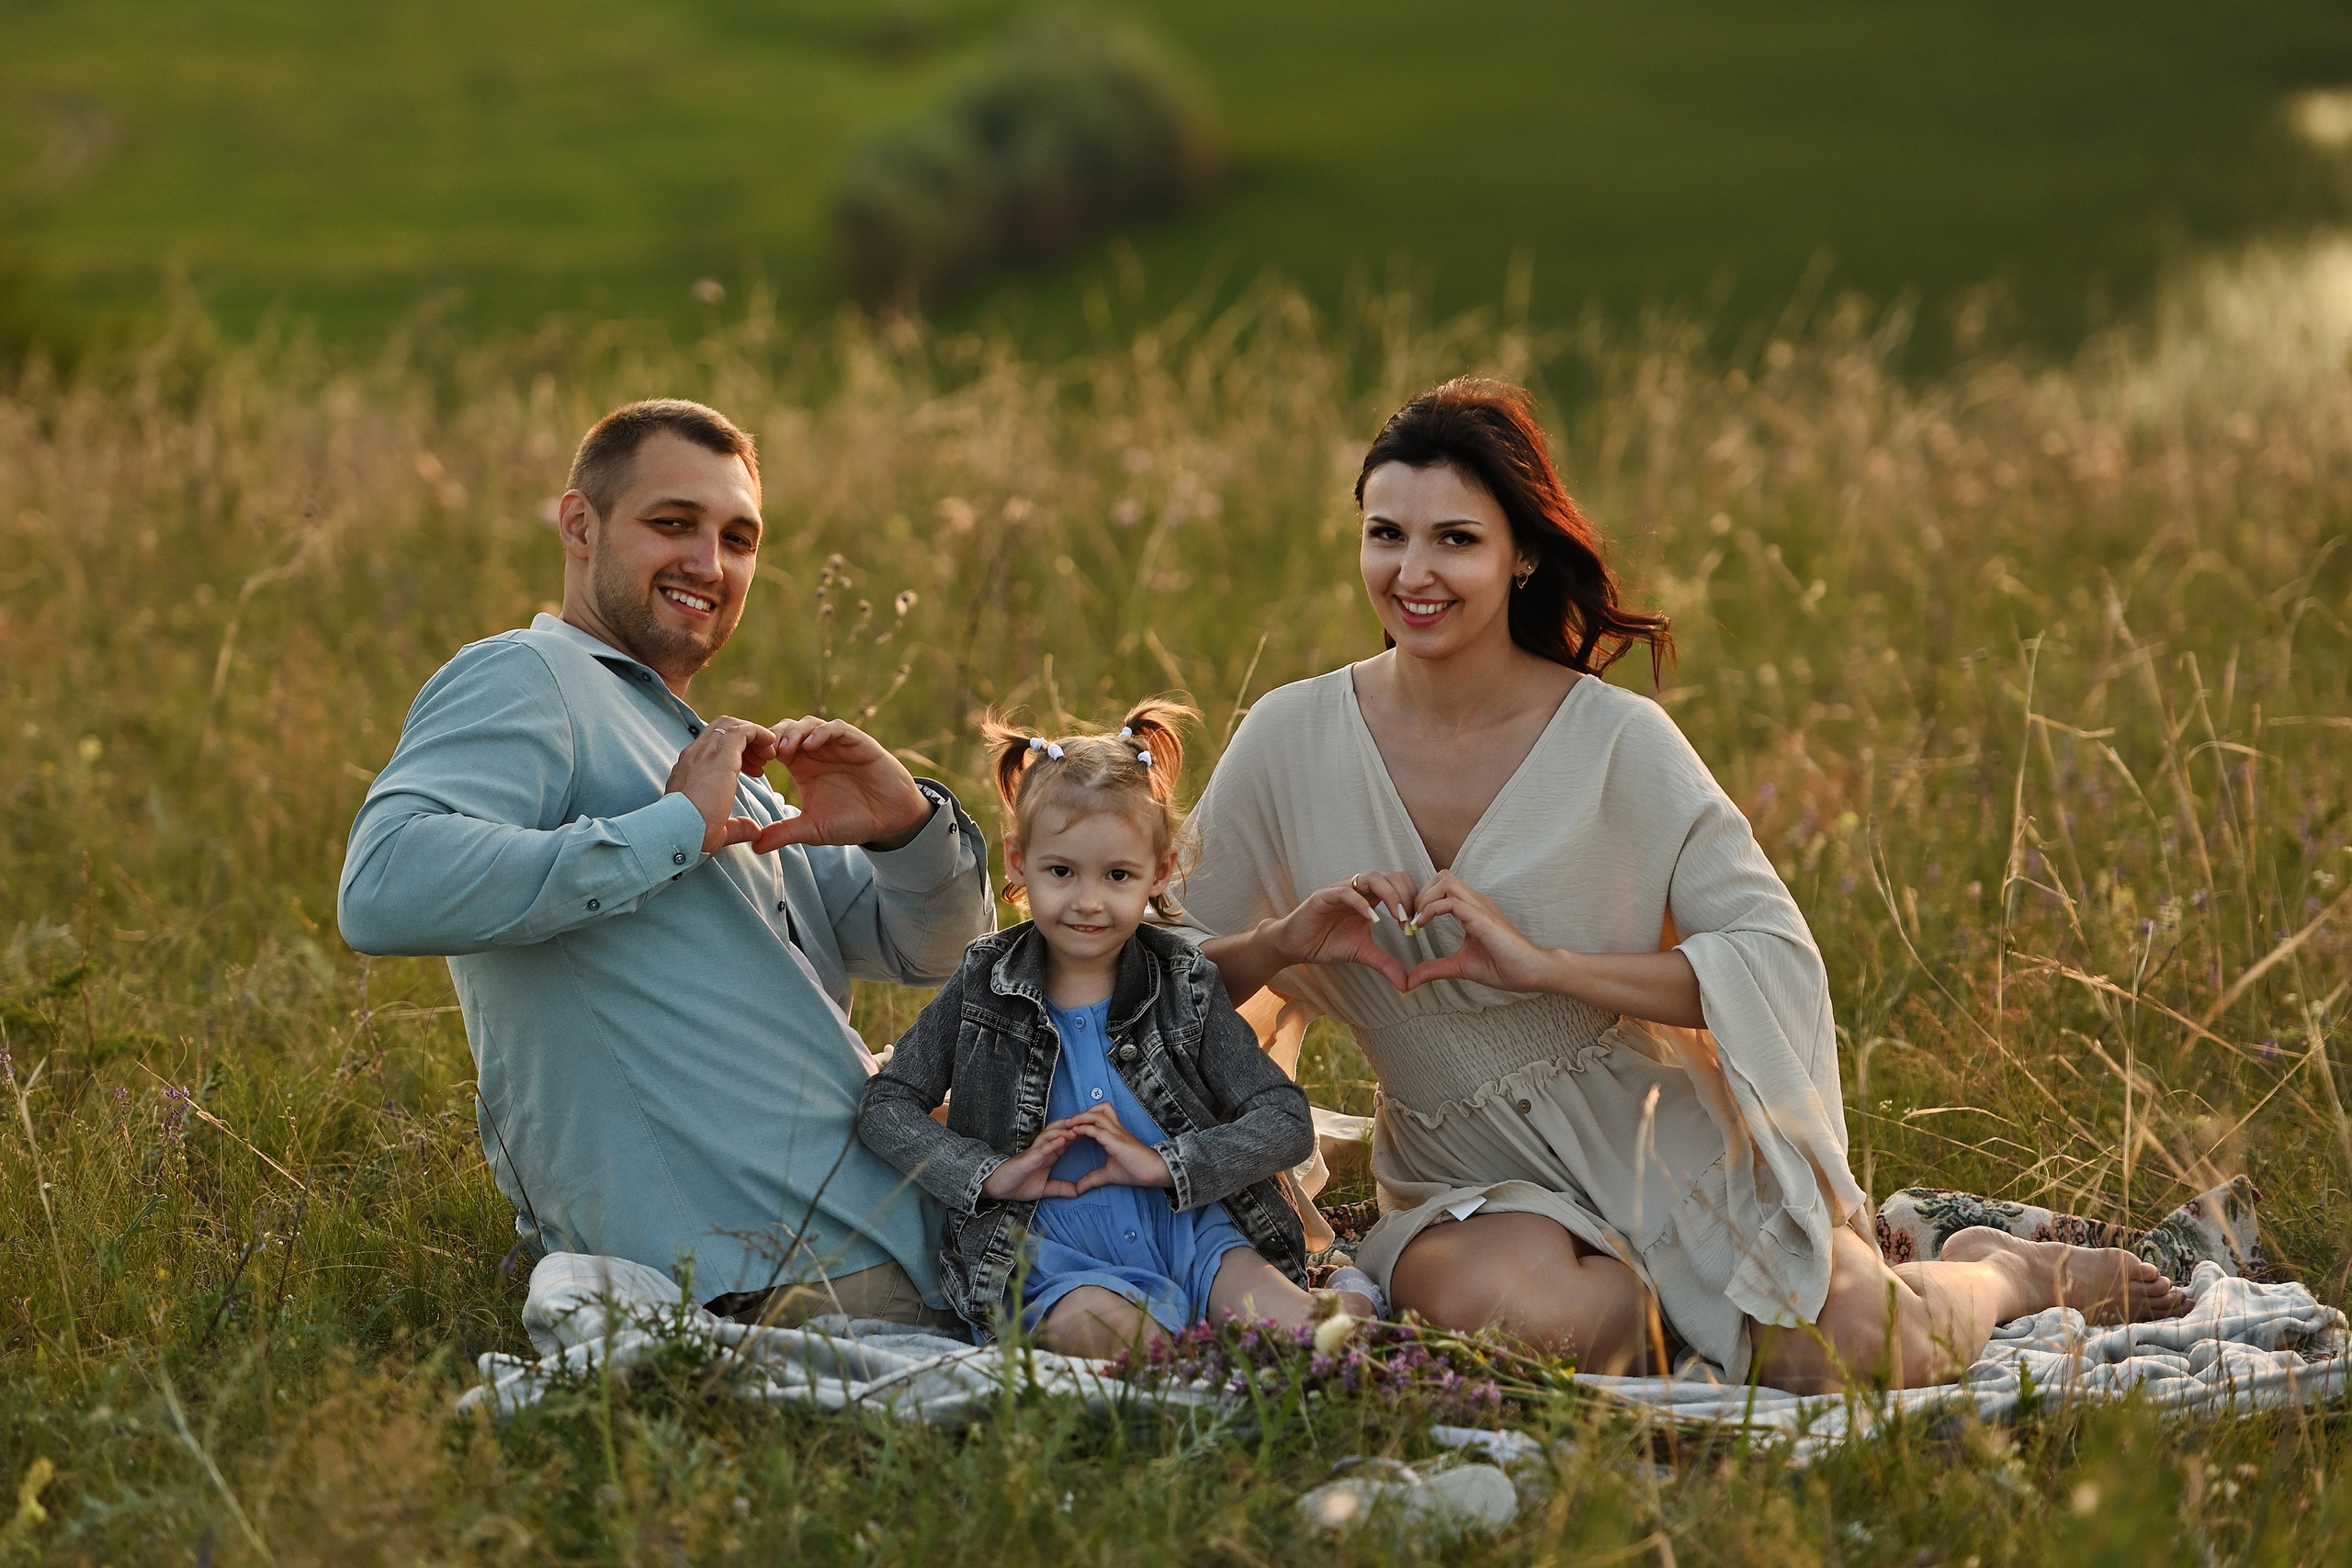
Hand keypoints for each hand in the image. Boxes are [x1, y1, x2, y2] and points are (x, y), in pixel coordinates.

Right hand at [665, 716, 782, 853]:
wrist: (677, 835)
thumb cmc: (692, 837)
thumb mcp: (717, 829)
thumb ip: (737, 826)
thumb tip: (754, 830)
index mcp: (688, 769)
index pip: (712, 743)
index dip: (736, 751)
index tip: (752, 770)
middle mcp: (694, 755)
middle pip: (721, 727)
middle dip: (745, 737)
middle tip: (762, 760)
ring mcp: (704, 753)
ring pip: (731, 725)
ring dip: (754, 735)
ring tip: (769, 755)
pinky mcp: (720, 757)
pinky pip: (743, 731)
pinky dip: (759, 734)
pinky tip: (771, 747)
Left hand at [752, 717, 934, 852]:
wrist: (889, 820)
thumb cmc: (852, 821)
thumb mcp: (813, 829)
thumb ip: (785, 833)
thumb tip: (755, 846)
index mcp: (802, 766)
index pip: (775, 746)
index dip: (761, 750)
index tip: (753, 766)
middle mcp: (817, 752)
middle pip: (788, 729)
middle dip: (774, 737)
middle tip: (766, 755)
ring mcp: (837, 745)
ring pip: (810, 724)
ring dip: (795, 732)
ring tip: (786, 750)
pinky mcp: (858, 743)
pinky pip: (837, 729)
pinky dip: (823, 732)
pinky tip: (812, 745)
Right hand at [980, 1126, 1084, 1200]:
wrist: (997, 1187)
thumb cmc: (1018, 1184)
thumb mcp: (1044, 1189)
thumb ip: (1060, 1188)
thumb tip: (1079, 1192)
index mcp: (1049, 1154)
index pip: (1067, 1140)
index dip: (1081, 1135)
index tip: (1096, 1132)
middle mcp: (1043, 1149)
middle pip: (1061, 1132)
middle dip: (1075, 1127)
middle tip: (1091, 1123)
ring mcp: (1035, 1151)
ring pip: (1052, 1136)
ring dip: (1065, 1131)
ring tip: (1079, 1127)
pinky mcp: (1027, 1158)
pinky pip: (1042, 1148)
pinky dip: (1053, 1143)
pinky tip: (1063, 1140)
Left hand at [1056, 1105, 1172, 1191]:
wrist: (1153, 1172)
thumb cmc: (1135, 1170)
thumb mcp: (1108, 1174)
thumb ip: (1092, 1179)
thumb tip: (1078, 1188)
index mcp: (1115, 1133)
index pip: (1099, 1116)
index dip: (1084, 1118)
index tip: (1070, 1127)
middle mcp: (1116, 1129)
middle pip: (1100, 1109)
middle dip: (1082, 1112)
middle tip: (1068, 1122)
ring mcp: (1117, 1133)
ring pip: (1098, 1115)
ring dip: (1081, 1117)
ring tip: (1068, 1124)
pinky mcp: (1116, 1141)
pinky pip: (1098, 1130)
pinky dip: (1085, 1129)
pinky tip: (1075, 1132)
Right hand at [1261, 872, 1419, 992]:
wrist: (1296, 946)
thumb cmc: (1327, 942)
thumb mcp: (1363, 953)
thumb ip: (1386, 963)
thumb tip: (1407, 984)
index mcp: (1369, 896)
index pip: (1399, 883)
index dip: (1411, 899)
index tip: (1415, 924)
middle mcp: (1357, 888)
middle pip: (1391, 876)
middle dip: (1406, 896)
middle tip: (1410, 921)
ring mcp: (1341, 890)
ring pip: (1372, 878)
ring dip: (1390, 896)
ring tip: (1398, 918)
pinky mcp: (1324, 896)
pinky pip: (1346, 893)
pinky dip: (1362, 904)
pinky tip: (1372, 920)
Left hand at [1401, 871, 1562, 993]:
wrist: (1531, 972)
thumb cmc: (1504, 967)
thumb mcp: (1460, 966)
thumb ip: (1436, 968)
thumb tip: (1412, 979)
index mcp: (1472, 907)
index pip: (1442, 885)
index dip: (1422, 899)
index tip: (1411, 922)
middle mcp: (1476, 901)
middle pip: (1441, 876)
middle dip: (1420, 893)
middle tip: (1411, 918)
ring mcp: (1480, 906)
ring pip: (1444, 881)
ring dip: (1424, 898)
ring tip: (1416, 921)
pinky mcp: (1482, 918)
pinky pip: (1451, 902)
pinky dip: (1430, 910)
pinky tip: (1422, 926)